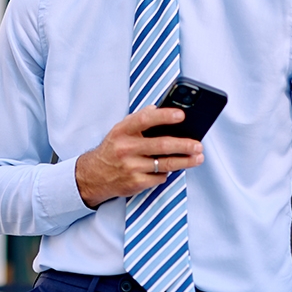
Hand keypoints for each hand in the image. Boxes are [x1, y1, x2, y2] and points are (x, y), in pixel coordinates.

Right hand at [75, 106, 203, 207]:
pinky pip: (159, 177)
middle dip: (184, 145)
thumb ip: (140, 118)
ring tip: (198, 158)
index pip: (145, 120)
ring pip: (164, 164)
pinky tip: (172, 169)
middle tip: (199, 145)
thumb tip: (158, 108)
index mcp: (123, 131)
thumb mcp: (121, 129)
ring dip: (185, 161)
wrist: (93, 176)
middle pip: (161, 145)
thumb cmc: (114, 148)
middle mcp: (126, 148)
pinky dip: (167, 173)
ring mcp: (130, 167)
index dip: (164, 116)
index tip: (181, 115)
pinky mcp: (135, 183)